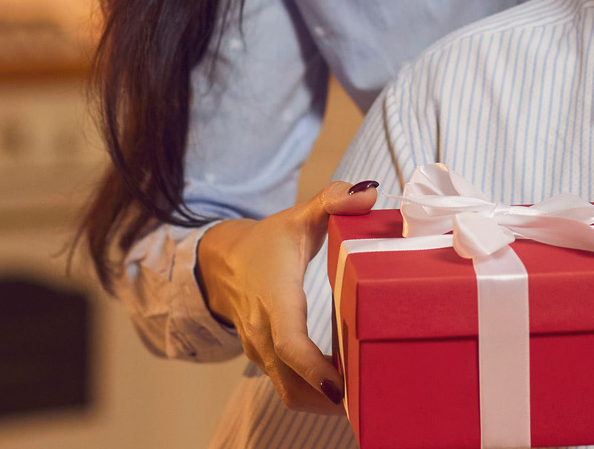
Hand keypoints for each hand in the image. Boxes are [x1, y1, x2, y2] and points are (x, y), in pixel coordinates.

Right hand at [194, 180, 380, 412]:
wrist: (222, 264)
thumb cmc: (268, 242)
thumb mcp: (299, 216)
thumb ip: (332, 201)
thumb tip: (368, 192)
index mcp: (274, 298)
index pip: (289, 342)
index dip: (314, 368)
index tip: (341, 388)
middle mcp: (263, 332)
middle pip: (293, 381)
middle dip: (330, 398)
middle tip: (372, 399)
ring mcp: (261, 351)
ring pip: (290, 392)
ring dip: (323, 402)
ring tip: (365, 397)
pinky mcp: (266, 360)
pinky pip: (289, 388)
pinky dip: (314, 394)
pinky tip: (346, 388)